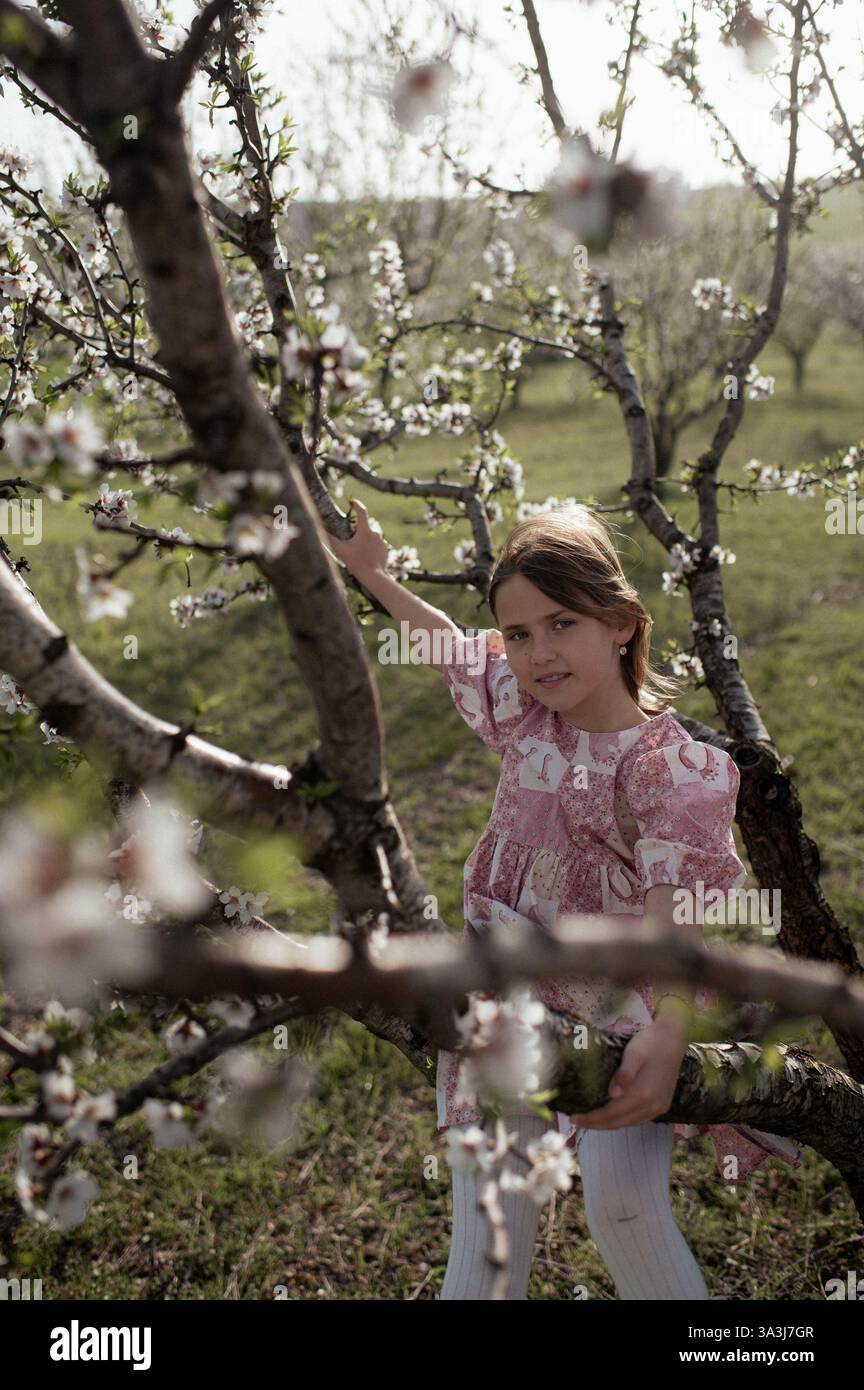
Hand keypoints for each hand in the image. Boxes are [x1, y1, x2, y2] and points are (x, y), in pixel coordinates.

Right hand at [324, 497, 390, 576]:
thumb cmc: (356, 562)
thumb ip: (330, 539)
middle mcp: (375, 534)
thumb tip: (319, 530)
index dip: (357, 505)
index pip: (362, 512)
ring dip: (363, 541)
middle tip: (349, 543)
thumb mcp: (341, 550)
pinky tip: (366, 558)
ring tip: (358, 553)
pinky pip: (376, 545)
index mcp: (365, 531)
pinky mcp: (385, 549)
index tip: (352, 502)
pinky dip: (370, 548)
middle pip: (363, 528)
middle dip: (356, 532)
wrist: (373, 576)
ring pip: (369, 537)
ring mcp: (381, 542)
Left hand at [569, 1019, 688, 1130]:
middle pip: (618, 1123)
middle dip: (596, 1124)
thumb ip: (624, 1074)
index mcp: (643, 1095)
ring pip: (628, 1123)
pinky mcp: (662, 1105)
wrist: (673, 1039)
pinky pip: (638, 1119)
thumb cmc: (650, 1043)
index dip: (591, 1119)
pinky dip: (622, 1120)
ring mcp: (658, 1108)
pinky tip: (612, 1115)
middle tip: (577, 1121)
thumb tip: (612, 1095)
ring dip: (608, 1124)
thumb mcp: (634, 1054)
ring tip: (591, 1120)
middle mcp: (651, 1107)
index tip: (574, 1118)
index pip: (611, 1115)